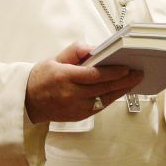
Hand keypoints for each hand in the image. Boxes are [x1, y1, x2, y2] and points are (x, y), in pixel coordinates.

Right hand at [24, 42, 144, 123]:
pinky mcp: (78, 116)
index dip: (113, 72)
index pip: (94, 75)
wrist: (27, 101)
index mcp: (64, 77)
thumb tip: (95, 49)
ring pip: (104, 99)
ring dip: (121, 91)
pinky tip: (119, 91)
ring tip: (133, 82)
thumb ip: (76, 51)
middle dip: (124, 81)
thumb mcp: (55, 58)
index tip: (127, 68)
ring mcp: (75, 107)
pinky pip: (99, 106)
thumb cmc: (41, 78)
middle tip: (138, 74)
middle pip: (103, 88)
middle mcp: (71, 94)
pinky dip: (111, 98)